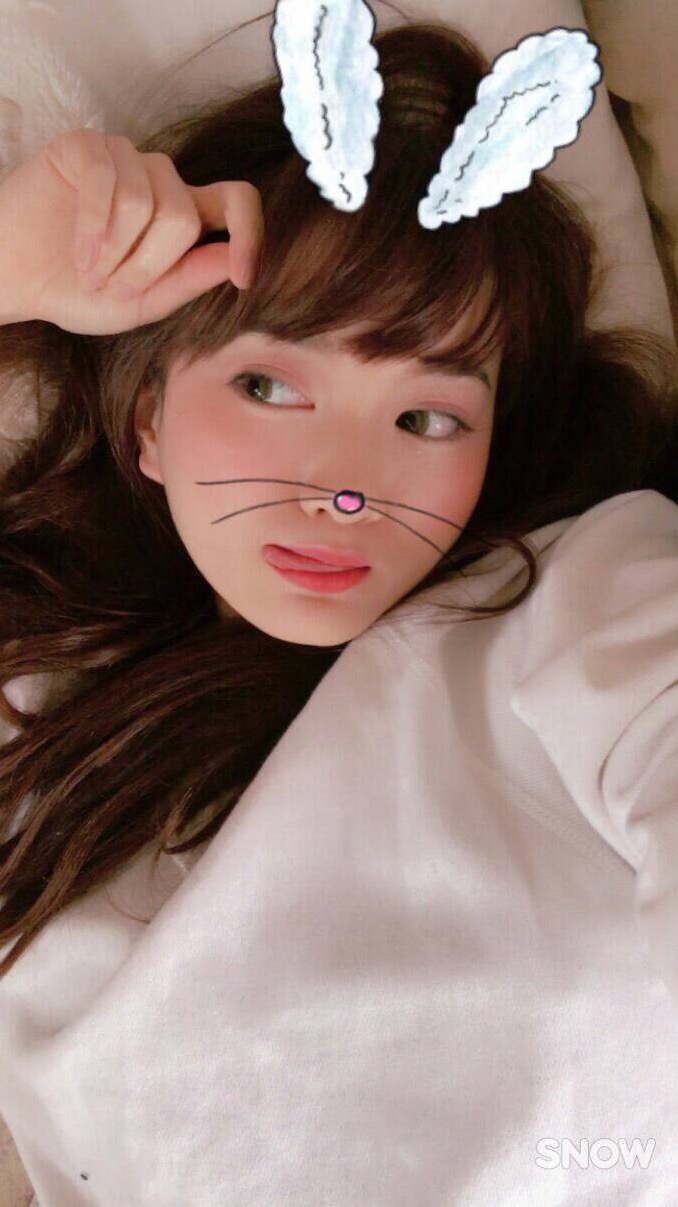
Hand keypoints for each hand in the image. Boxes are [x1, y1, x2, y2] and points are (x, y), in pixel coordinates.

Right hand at [0, 128, 263, 334]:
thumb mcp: (141, 303)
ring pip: (148, 202)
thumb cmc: (77, 290)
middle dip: (150, 264)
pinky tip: (78, 251)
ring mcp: (123, 159)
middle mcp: (160, 182)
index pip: (238, 202)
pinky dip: (92, 228)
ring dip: (117, 251)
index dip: (251, 234)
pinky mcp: (86, 147)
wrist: (15, 278)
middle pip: (185, 217)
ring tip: (90, 270)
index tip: (244, 277)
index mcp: (183, 218)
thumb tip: (234, 263)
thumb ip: (187, 282)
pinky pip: (106, 181)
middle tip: (114, 286)